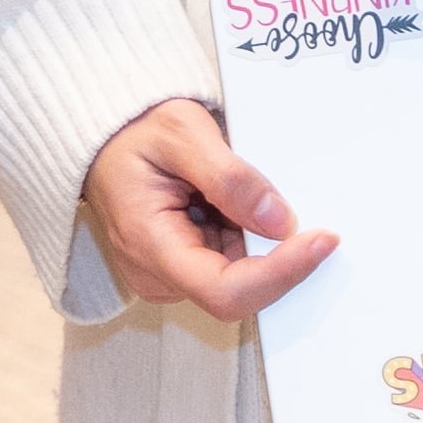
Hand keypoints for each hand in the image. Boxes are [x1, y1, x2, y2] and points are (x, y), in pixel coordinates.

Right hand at [77, 98, 333, 321]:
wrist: (102, 139)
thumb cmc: (132, 132)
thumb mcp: (182, 131)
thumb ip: (230, 178)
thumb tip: (280, 220)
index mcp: (149, 246)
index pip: (227, 290)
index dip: (281, 273)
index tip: (321, 241)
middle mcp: (157, 276)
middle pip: (240, 290)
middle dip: (276, 252)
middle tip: (289, 202)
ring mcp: (169, 278)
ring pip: (240, 278)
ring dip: (259, 240)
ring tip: (241, 190)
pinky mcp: (182, 270)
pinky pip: (231, 266)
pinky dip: (247, 236)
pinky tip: (234, 204)